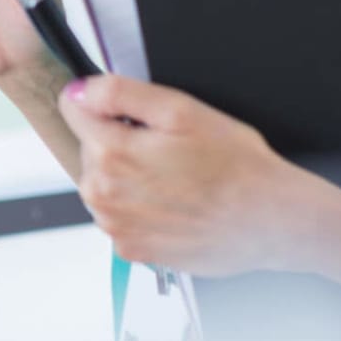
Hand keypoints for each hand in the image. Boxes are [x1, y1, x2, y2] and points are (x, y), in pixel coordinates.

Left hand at [57, 75, 331, 278]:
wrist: (268, 220)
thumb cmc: (234, 165)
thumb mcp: (180, 110)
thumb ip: (119, 93)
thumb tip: (79, 91)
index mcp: (110, 153)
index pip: (73, 108)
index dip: (103, 102)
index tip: (129, 111)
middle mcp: (102, 195)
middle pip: (89, 146)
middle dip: (120, 139)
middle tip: (169, 148)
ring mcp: (115, 226)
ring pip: (103, 182)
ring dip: (128, 175)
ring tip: (175, 177)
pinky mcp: (132, 249)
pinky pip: (120, 215)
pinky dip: (139, 206)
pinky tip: (174, 202)